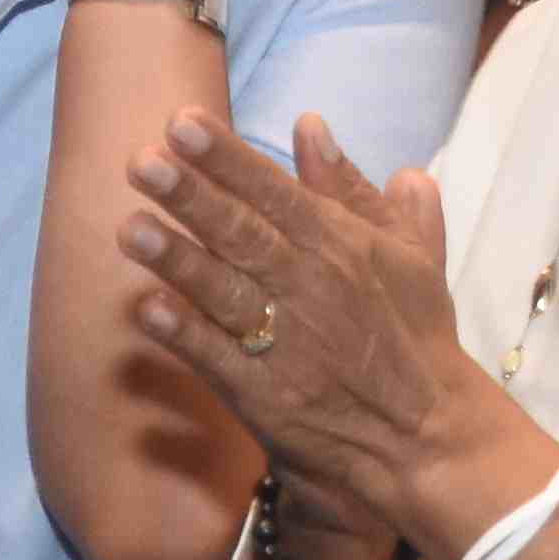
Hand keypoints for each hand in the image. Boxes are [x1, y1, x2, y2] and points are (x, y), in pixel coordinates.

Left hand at [117, 107, 558, 559]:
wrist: (430, 438)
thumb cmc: (415, 336)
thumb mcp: (407, 251)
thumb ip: (353, 187)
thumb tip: (310, 124)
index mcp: (340, 246)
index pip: (274, 192)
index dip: (227, 158)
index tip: (180, 122)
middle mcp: (311, 287)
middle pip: (242, 234)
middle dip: (192, 197)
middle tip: (140, 162)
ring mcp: (287, 343)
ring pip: (224, 293)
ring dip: (177, 261)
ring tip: (128, 229)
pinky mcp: (267, 397)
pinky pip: (218, 359)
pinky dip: (184, 335)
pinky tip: (145, 310)